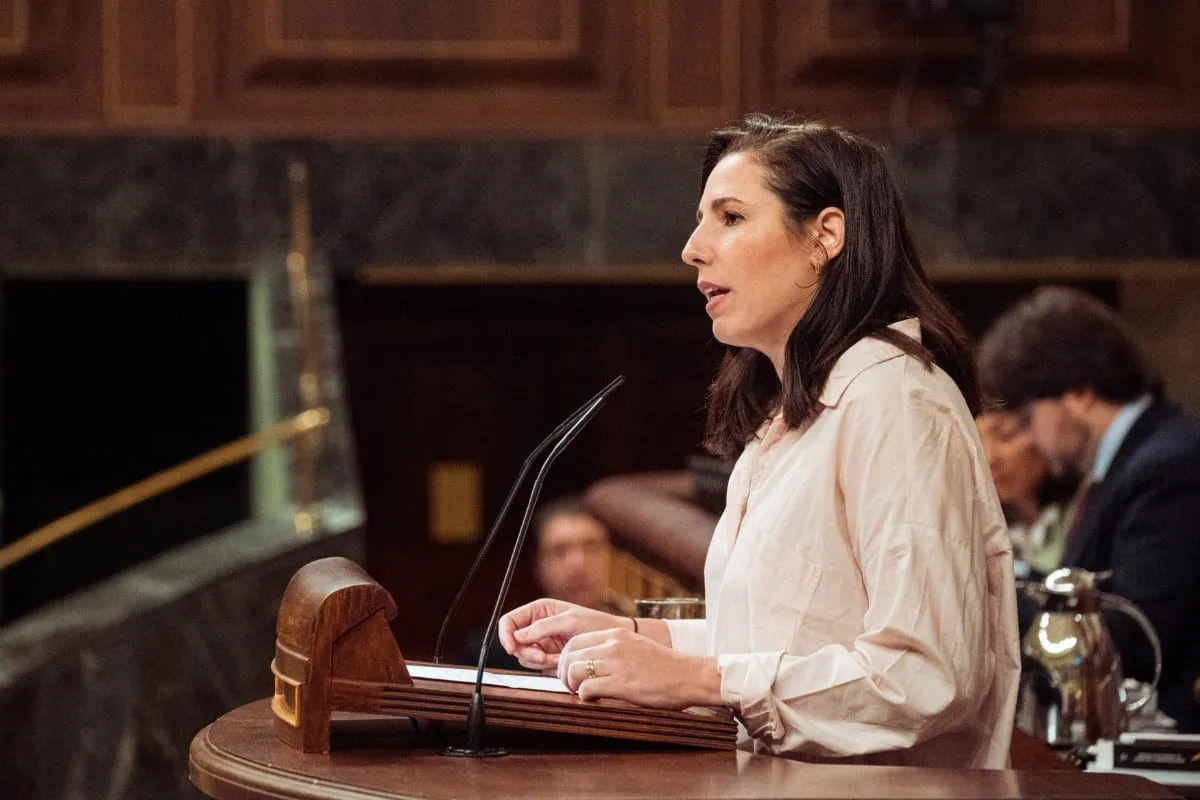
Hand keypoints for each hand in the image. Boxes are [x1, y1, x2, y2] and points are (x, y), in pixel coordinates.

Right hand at [497, 598, 626, 670]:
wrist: (612, 643)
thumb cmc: (596, 625)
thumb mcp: (570, 620)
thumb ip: (543, 626)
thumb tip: (519, 635)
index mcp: (539, 610)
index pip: (510, 621)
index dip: (506, 634)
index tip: (512, 647)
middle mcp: (537, 626)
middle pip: (514, 642)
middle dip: (526, 651)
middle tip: (542, 656)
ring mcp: (542, 643)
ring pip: (524, 656)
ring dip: (538, 661)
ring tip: (557, 658)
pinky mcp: (548, 657)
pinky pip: (536, 666)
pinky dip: (546, 667)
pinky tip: (560, 662)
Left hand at [557, 627, 721, 708]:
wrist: (689, 675)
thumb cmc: (665, 666)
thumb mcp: (635, 646)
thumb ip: (614, 649)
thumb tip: (591, 661)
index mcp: (615, 634)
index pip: (574, 641)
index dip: (566, 658)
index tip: (569, 671)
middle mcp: (612, 645)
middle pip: (568, 654)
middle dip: (563, 672)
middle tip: (570, 685)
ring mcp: (616, 663)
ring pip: (573, 671)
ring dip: (572, 685)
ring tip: (581, 694)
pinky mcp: (621, 684)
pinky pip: (587, 689)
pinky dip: (584, 697)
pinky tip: (594, 701)